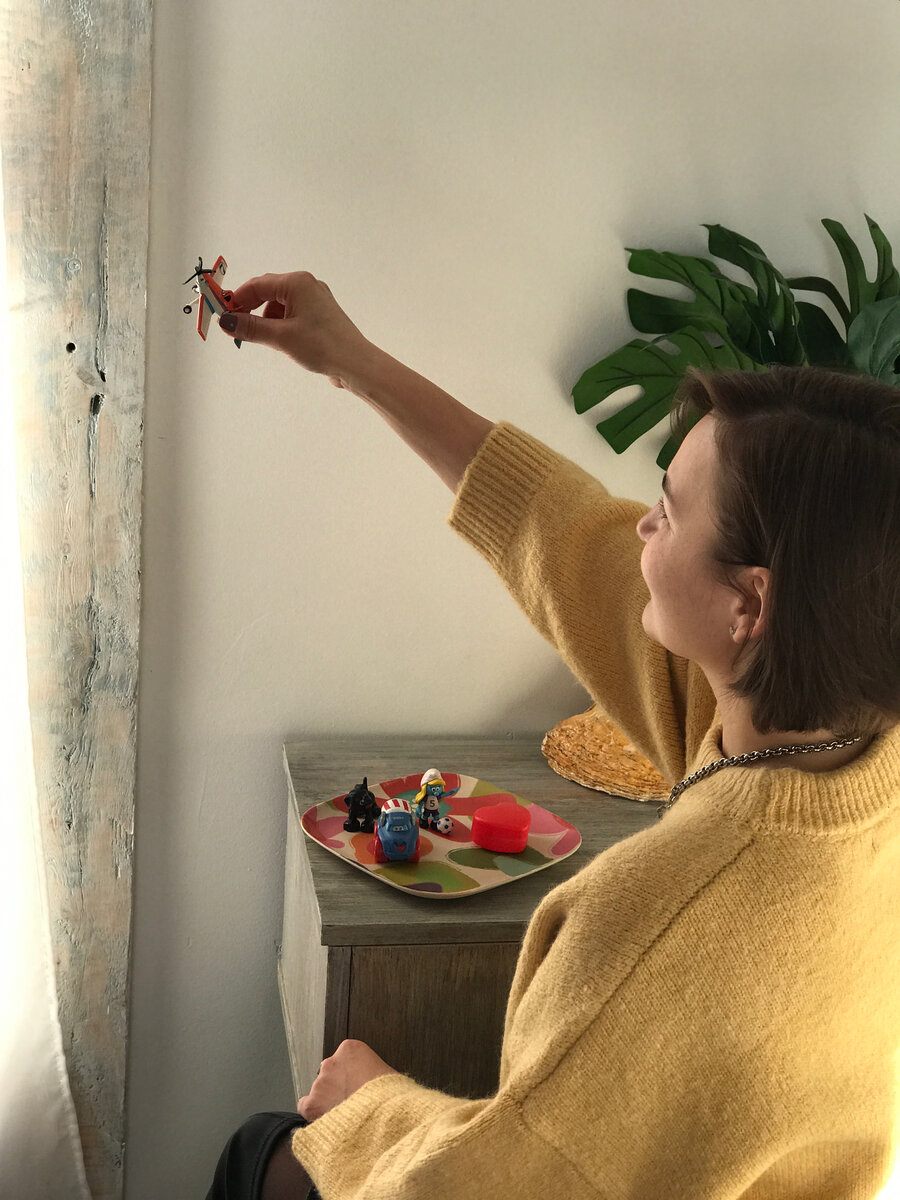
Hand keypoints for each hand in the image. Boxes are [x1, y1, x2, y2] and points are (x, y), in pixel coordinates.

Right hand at [219, 271, 374, 386]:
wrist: (355, 364)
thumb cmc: (322, 346)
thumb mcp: (280, 337)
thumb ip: (250, 328)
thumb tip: (226, 322)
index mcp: (297, 283)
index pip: (257, 285)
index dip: (237, 300)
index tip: (223, 315)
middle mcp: (307, 286)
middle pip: (267, 292)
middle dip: (251, 311)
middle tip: (237, 329)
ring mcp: (315, 300)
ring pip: (279, 306)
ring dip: (267, 321)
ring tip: (268, 341)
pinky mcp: (319, 315)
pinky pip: (292, 315)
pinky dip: (281, 326)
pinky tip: (283, 343)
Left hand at [297, 1039, 398, 1120]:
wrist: (382, 1116)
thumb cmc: (390, 1096)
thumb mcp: (388, 1074)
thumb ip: (375, 1073)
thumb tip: (377, 1083)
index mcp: (351, 1049)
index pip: (343, 1059)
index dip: (350, 1075)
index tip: (356, 1085)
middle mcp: (331, 1062)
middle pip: (330, 1074)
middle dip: (338, 1087)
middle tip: (351, 1101)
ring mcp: (320, 1083)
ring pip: (320, 1091)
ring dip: (328, 1100)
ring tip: (344, 1116)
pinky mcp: (312, 1104)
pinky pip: (305, 1107)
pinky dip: (314, 1113)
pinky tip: (327, 1120)